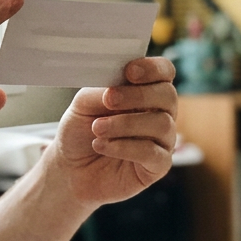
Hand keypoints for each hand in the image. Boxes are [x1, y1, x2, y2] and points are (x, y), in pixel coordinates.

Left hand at [47, 57, 177, 208]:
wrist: (71, 171)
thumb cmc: (80, 134)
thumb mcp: (83, 105)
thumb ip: (101, 90)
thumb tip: (117, 85)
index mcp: (144, 92)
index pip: (164, 72)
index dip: (153, 68)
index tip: (129, 72)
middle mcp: (159, 114)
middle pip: (168, 95)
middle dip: (138, 95)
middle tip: (109, 100)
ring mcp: (162, 141)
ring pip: (161, 124)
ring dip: (126, 124)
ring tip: (97, 129)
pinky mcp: (158, 166)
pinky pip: (153, 153)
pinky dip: (125, 147)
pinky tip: (102, 146)